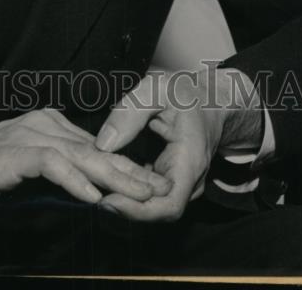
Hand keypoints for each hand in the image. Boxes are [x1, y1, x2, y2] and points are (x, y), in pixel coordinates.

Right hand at [0, 108, 170, 211]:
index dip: (126, 167)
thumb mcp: (26, 175)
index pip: (96, 147)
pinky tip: (93, 197)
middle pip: (96, 149)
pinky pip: (51, 164)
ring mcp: (28, 136)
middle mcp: (43, 125)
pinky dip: (74, 180)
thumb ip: (56, 177)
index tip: (151, 185)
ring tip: (140, 194)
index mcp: (48, 126)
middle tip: (160, 189)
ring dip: (114, 177)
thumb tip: (90, 192)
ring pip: (81, 155)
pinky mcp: (13, 153)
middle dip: (131, 171)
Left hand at [94, 68, 262, 222]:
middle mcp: (189, 181)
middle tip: (91, 194)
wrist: (210, 100)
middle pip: (157, 210)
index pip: (169, 205)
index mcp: (190, 161)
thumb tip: (102, 144)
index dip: (138, 210)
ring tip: (94, 185)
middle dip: (124, 207)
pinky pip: (150, 193)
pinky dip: (129, 189)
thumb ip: (130, 113)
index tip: (107, 202)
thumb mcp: (156, 90)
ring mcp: (181, 183)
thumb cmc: (184, 92)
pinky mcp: (169, 180)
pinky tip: (106, 177)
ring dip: (124, 199)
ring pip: (152, 204)